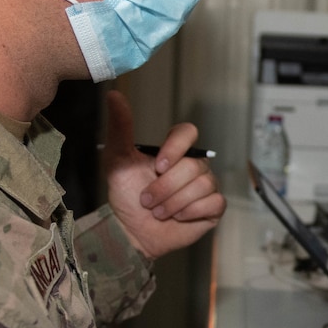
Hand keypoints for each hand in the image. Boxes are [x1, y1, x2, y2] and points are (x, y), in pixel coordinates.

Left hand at [101, 90, 225, 257]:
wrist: (131, 231)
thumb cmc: (126, 195)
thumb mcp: (117, 160)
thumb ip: (120, 128)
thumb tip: (114, 95)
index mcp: (174, 151)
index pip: (188, 132)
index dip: (175, 148)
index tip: (158, 166)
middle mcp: (193, 166)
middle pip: (193, 166)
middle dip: (165, 188)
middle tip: (147, 200)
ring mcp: (206, 186)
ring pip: (203, 186)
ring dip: (174, 203)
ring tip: (158, 211)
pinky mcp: (213, 207)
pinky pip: (214, 203)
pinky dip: (191, 212)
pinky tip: (178, 218)